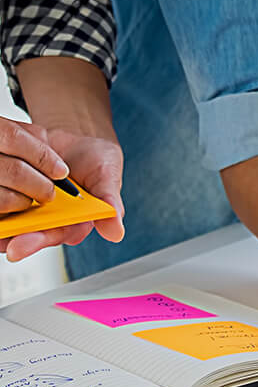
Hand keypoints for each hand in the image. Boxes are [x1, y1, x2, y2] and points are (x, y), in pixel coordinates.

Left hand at [0, 120, 123, 261]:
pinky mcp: (17, 189)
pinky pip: (2, 196)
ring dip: (0, 221)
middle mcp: (50, 218)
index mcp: (73, 222)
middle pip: (26, 231)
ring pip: (11, 217)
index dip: (34, 242)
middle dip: (9, 235)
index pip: (53, 235)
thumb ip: (110, 206)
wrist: (80, 138)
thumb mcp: (107, 180)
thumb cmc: (97, 163)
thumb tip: (116, 232)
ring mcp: (31, 205)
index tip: (17, 247)